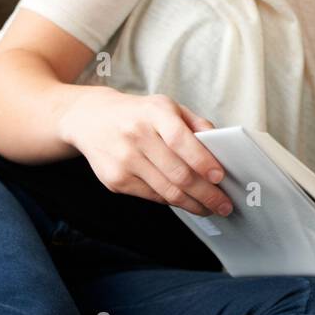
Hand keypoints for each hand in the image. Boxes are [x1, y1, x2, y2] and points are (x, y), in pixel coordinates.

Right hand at [57, 85, 232, 217]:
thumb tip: (221, 145)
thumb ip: (195, 124)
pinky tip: (186, 202)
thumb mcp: (167, 107)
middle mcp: (137, 136)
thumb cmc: (139, 114)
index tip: (220, 177)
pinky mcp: (115, 180)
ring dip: (192, 204)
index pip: (181, 140)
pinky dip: (172, 201)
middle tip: (223, 204)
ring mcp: (124, 160)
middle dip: (206, 193)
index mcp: (155, 113)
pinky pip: (152, 196)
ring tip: (210, 208)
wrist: (91, 120)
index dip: (203, 161)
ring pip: (165, 190)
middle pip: (177, 173)